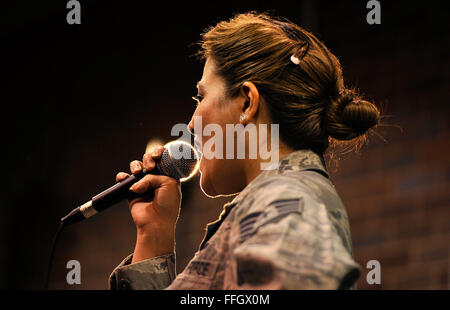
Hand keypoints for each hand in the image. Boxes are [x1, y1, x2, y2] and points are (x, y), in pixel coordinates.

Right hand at [116, 146, 180, 261]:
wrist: (157, 222)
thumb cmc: (167, 204)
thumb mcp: (169, 184)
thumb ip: (154, 176)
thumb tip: (137, 182)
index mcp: (168, 175)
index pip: (163, 158)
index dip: (160, 153)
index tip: (159, 154)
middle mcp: (156, 178)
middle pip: (148, 159)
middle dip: (148, 158)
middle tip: (151, 167)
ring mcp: (143, 184)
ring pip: (136, 166)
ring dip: (136, 165)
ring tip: (138, 173)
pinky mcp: (131, 191)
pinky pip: (124, 178)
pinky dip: (123, 176)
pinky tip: (126, 178)